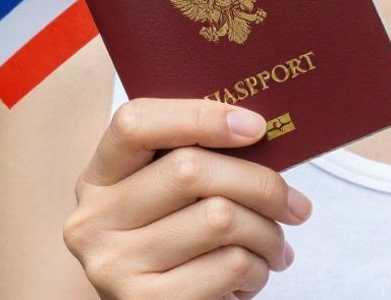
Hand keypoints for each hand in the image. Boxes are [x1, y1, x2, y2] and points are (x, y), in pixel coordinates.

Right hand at [63, 98, 312, 298]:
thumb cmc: (177, 244)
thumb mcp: (166, 198)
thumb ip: (197, 161)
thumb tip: (262, 134)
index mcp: (99, 178)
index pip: (135, 123)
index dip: (199, 116)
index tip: (255, 127)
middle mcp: (95, 220)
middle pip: (190, 170)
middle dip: (261, 184)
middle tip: (296, 205)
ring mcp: (115, 265)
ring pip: (220, 218)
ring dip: (268, 233)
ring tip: (276, 245)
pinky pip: (229, 265)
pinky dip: (258, 268)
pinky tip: (253, 274)